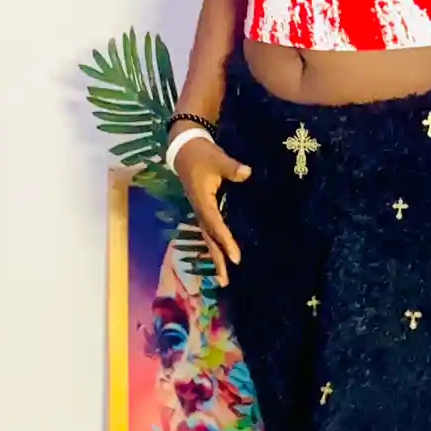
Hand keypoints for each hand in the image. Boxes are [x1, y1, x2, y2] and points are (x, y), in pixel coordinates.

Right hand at [174, 133, 250, 283]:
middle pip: (209, 239)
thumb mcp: (218, 159)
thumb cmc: (202, 155)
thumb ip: (232, 168)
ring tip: (222, 277)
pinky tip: (221, 255)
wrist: (184, 150)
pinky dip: (215, 245)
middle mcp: (200, 210)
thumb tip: (246, 173)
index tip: (236, 257)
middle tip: (225, 280)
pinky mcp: (202, 209)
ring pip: (208, 238)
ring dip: (215, 256)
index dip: (226, 241)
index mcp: (203, 201)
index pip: (216, 225)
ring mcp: (200, 211)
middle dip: (217, 259)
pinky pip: (209, 231)